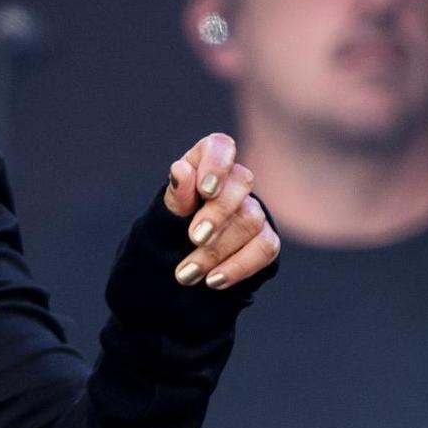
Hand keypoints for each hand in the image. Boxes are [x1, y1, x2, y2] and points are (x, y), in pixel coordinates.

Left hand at [162, 132, 278, 290]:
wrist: (174, 272)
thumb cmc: (166, 234)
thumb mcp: (162, 217)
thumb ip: (175, 197)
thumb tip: (181, 170)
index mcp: (202, 166)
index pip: (219, 146)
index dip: (217, 163)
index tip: (205, 190)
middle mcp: (232, 183)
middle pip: (241, 183)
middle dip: (217, 213)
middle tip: (194, 238)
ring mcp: (252, 211)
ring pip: (250, 220)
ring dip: (216, 250)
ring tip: (186, 273)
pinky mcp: (264, 239)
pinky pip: (265, 248)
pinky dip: (237, 267)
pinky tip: (213, 281)